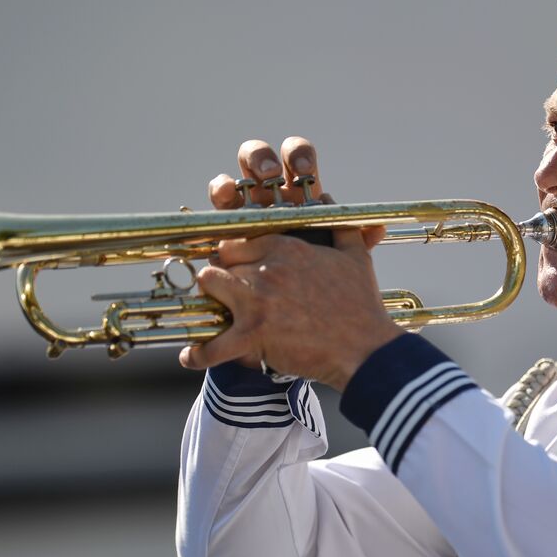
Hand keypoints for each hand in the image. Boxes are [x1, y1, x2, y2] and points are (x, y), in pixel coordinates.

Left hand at [179, 137, 399, 389]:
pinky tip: (191, 356)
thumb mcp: (355, 257)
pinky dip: (199, 354)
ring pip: (208, 285)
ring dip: (209, 298)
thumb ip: (340, 224)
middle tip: (224, 289)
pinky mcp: (253, 335)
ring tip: (211, 310)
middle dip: (220, 273)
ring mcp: (257, 301)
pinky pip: (212, 345)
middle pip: (220, 259)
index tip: (234, 264)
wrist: (365, 348)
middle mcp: (267, 269)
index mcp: (286, 247)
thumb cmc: (362, 305)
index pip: (239, 239)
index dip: (234, 253)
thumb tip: (329, 201)